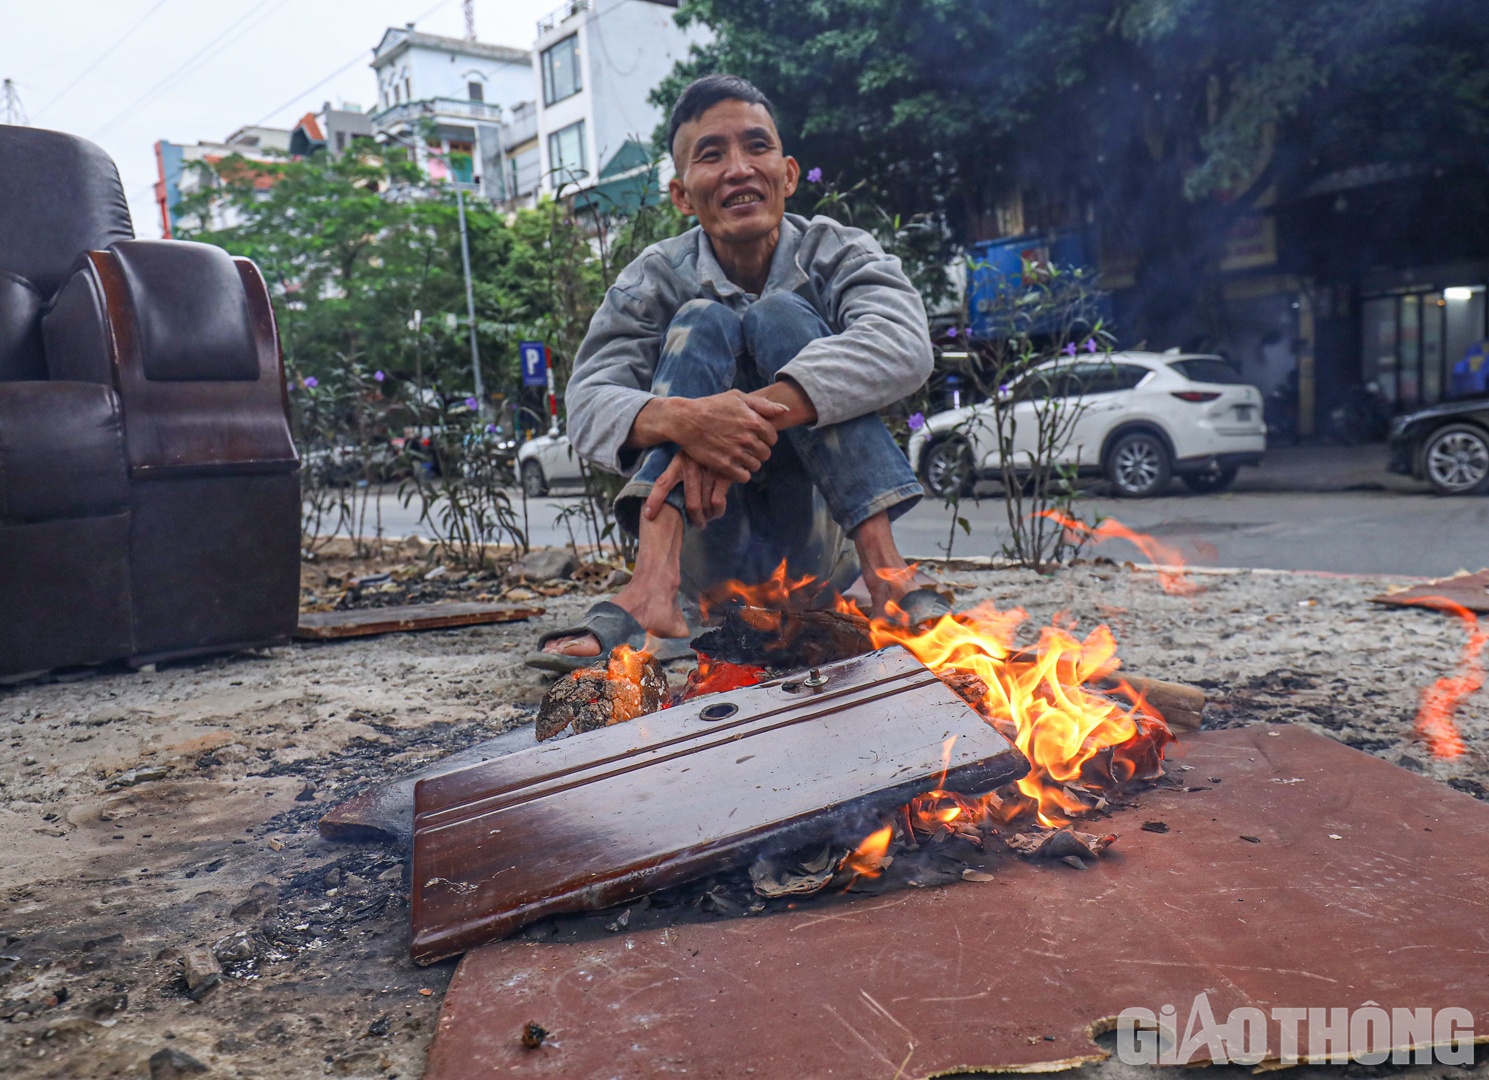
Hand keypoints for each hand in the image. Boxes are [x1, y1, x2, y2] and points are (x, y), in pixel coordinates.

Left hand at [643, 451, 731, 527]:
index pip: (663, 483)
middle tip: (699, 524)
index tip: (649, 515)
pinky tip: (717, 510)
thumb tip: (668, 494)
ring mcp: (709, 471)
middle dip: (696, 519)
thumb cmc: (707, 451)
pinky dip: (718, 511)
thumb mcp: (689, 453)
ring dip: (708, 516)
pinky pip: (718, 502)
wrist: (731, 438)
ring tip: (709, 516)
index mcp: (679, 462)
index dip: (654, 500)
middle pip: (692, 504)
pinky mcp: (724, 475)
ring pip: (705, 506)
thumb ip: (679, 469)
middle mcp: (692, 467)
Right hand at [670, 391, 787, 482]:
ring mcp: (736, 453)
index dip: (765, 438)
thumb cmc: (712, 406)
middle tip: (746, 447)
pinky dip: (741, 473)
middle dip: (758, 451)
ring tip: (739, 456)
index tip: (755, 437)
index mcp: (753, 421)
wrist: (686, 420)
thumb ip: (763, 405)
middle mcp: (747, 438)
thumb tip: (785, 410)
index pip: (773, 438)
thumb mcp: (737, 397)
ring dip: (750, 463)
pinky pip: (744, 476)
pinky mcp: (724, 465)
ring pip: (756, 466)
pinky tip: (734, 466)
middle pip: (766, 453)